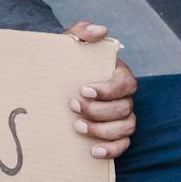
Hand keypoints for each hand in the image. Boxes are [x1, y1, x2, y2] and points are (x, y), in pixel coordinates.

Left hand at [64, 20, 137, 159]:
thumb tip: (101, 30)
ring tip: (77, 126)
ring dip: (102, 130)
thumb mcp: (69, 43)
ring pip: (126, 127)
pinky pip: (123, 145)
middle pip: (124, 108)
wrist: (54, 80)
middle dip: (98, 110)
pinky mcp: (115, 134)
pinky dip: (111, 150)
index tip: (83, 89)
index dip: (108, 89)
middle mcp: (124, 97)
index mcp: (117, 74)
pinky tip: (92, 151)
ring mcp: (121, 116)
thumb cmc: (65, 61)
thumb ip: (82, 31)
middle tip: (72, 106)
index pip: (126, 82)